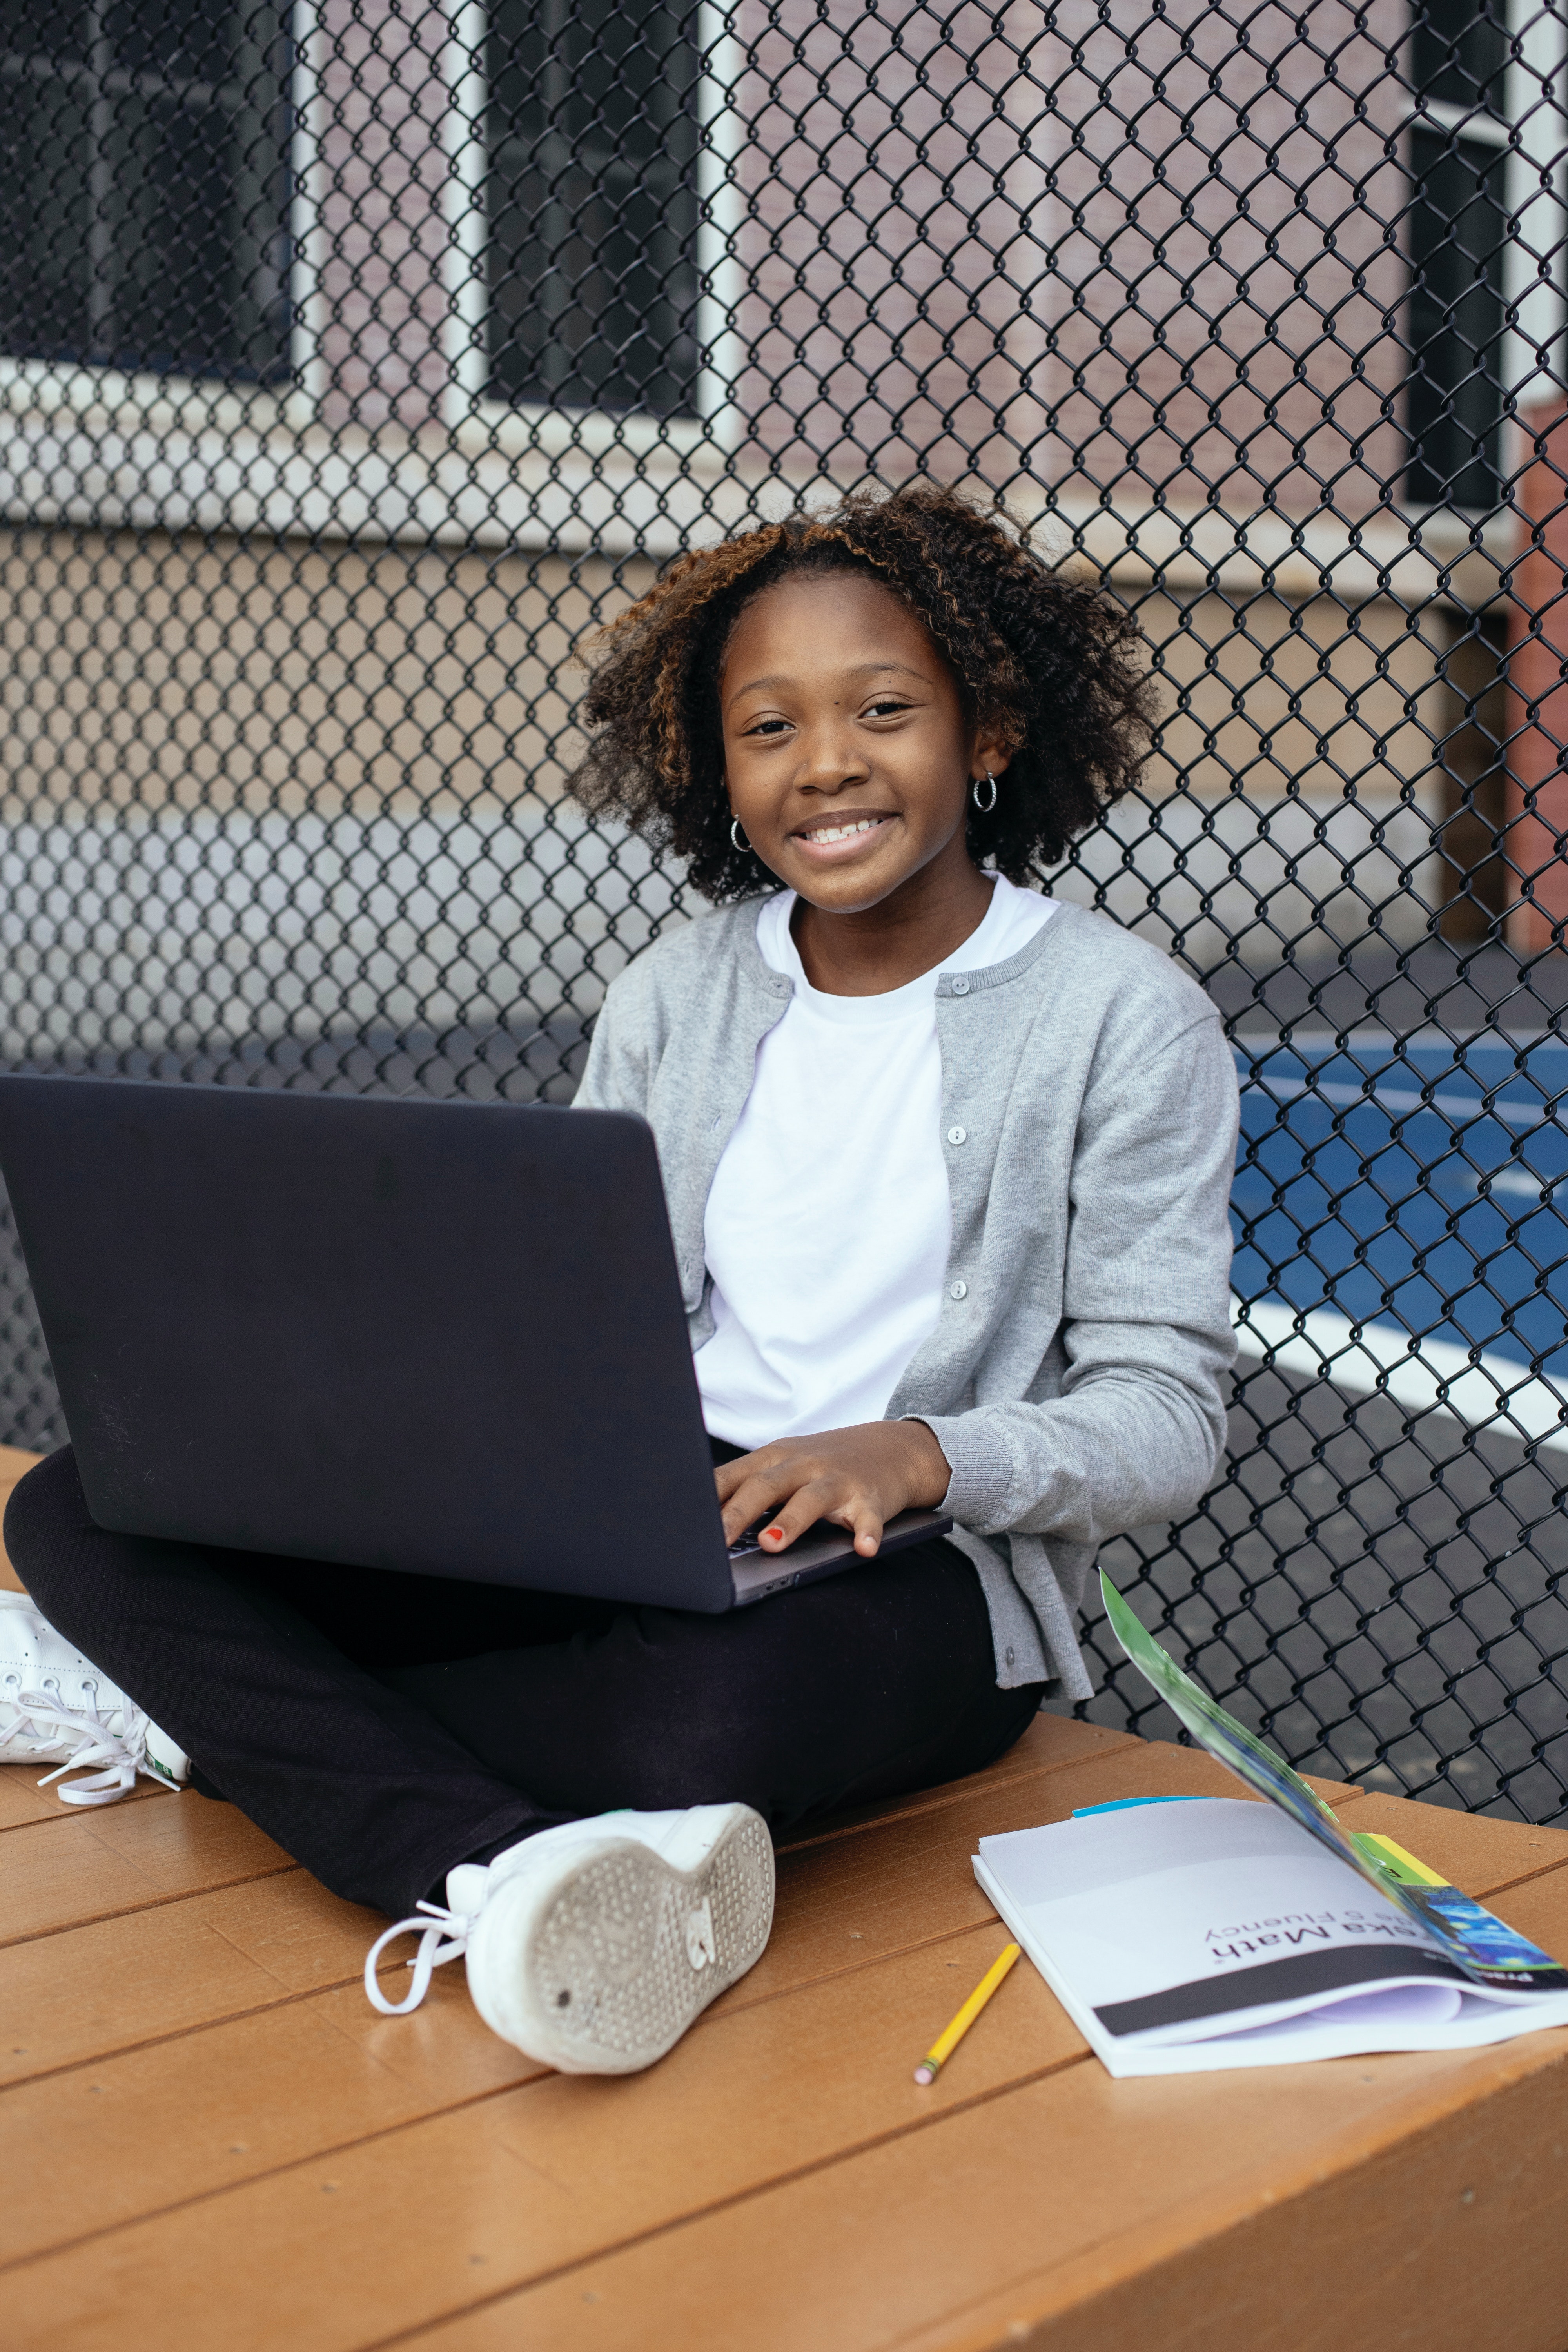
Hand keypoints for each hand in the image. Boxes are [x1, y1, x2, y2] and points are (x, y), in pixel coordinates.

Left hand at [715, 1420, 951, 1560]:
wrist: (893, 1447)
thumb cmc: (823, 1463)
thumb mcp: (782, 1465)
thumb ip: (745, 1488)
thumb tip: (696, 1523)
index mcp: (773, 1458)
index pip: (732, 1476)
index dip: (707, 1500)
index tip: (682, 1523)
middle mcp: (802, 1465)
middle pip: (765, 1486)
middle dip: (739, 1512)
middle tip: (716, 1540)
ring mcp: (837, 1479)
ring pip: (811, 1499)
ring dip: (791, 1521)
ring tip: (772, 1543)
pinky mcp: (871, 1497)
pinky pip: (869, 1517)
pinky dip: (866, 1532)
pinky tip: (863, 1548)